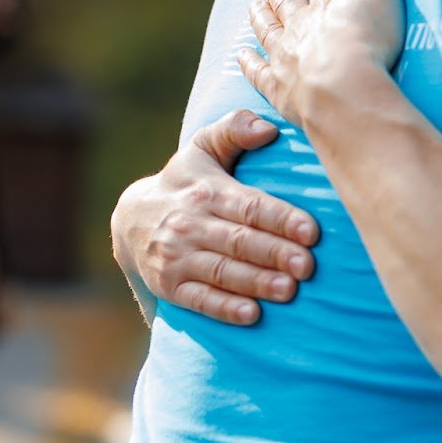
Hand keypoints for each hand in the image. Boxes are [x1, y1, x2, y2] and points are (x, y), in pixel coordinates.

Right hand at [113, 111, 320, 325]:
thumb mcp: (203, 148)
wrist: (131, 219)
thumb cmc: (185, 182)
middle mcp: (191, 224)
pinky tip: (251, 314)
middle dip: (275, 253)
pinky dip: (223, 308)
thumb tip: (268, 128)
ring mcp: (177, 257)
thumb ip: (234, 130)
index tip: (311, 231)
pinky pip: (198, 299)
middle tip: (307, 266)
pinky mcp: (169, 285)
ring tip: (288, 290)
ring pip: (222, 271)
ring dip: (256, 282)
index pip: (250, 206)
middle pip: (239, 240)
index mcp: (208, 192)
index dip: (280, 218)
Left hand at [236, 0, 404, 128]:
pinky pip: (257, 71)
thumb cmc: (369, 44)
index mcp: (326, 4)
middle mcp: (300, 26)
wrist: (346, 93)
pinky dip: (248, 61)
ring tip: (254, 5)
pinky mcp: (277, 86)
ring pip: (267, 30)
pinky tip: (242, 54)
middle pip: (285, 1)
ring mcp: (285, 55)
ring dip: (260, 16)